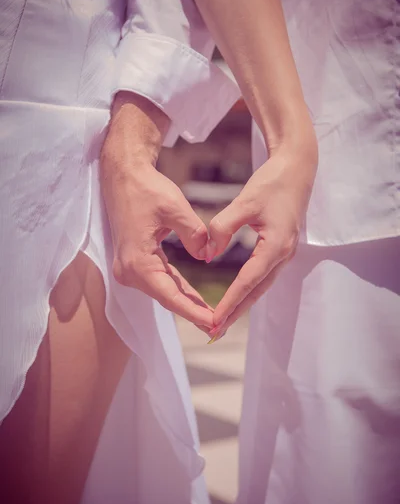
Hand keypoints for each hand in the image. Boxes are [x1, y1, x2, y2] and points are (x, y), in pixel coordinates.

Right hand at [100, 93, 213, 329]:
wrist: (123, 176)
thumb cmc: (147, 189)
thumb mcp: (175, 209)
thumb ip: (195, 235)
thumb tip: (206, 256)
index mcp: (138, 261)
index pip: (169, 295)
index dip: (193, 312)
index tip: (213, 323)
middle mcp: (129, 271)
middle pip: (166, 298)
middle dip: (192, 312)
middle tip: (219, 327)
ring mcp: (128, 268)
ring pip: (163, 291)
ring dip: (186, 303)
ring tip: (211, 317)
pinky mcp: (133, 261)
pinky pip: (159, 280)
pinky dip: (177, 289)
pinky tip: (194, 298)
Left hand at [208, 141, 316, 337]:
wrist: (297, 170)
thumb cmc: (271, 183)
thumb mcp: (244, 202)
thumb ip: (223, 228)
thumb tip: (207, 254)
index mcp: (275, 246)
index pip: (248, 282)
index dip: (230, 302)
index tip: (214, 319)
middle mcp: (282, 255)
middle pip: (256, 292)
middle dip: (235, 313)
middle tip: (214, 333)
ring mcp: (283, 254)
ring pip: (260, 287)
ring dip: (242, 305)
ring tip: (222, 322)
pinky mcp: (280, 249)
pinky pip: (262, 276)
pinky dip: (248, 291)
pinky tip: (236, 298)